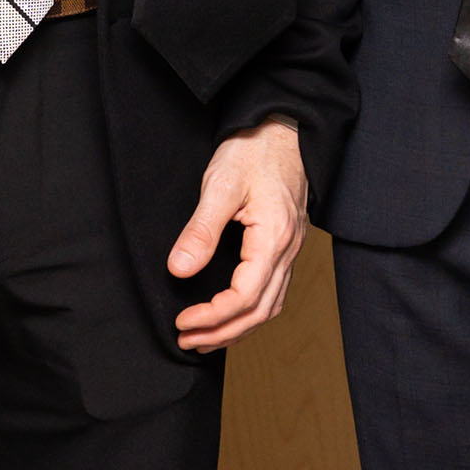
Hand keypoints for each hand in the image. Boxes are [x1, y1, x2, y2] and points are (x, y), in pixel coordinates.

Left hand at [168, 117, 307, 351]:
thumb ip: (201, 230)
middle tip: (187, 340)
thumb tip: (179, 270)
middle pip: (261, 311)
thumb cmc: (253, 150)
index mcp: (274, 238)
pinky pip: (274, 291)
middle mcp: (288, 250)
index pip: (245, 296)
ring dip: (239, 328)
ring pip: (271, 306)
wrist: (282, 128)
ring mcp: (291, 249)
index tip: (181, 322)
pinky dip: (252, 312)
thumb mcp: (220, 185)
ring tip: (205, 338)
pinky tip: (232, 314)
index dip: (212, 316)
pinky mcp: (285, 245)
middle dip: (223, 333)